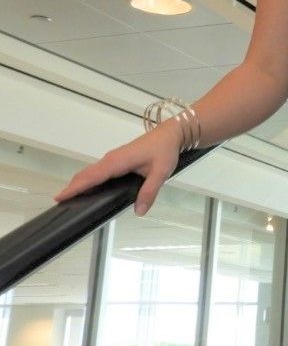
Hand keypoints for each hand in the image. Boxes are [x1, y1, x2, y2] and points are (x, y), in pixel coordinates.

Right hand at [54, 125, 181, 215]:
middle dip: (72, 187)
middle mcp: (111, 159)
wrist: (169, 134)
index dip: (76, 187)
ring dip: (79, 183)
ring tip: (70, 199)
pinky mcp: (116, 159)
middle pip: (86, 174)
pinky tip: (88, 189)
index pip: (92, 176)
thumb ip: (150, 191)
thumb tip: (139, 211)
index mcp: (118, 161)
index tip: (59, 197)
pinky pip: (98, 171)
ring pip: (91, 172)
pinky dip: (88, 179)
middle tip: (60, 204)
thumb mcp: (161, 172)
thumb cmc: (165, 151)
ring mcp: (112, 158)